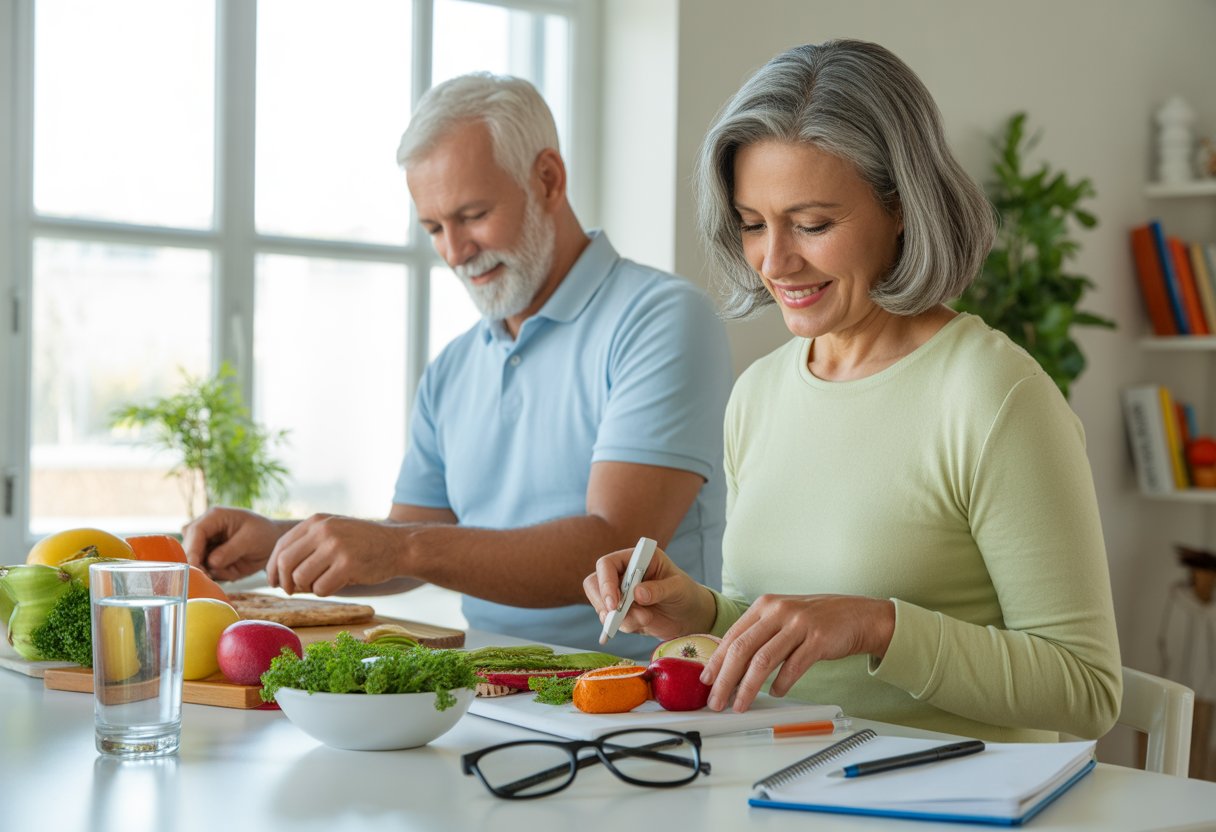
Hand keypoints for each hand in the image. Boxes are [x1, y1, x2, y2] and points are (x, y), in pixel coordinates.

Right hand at [182, 507, 288, 580]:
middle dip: (198, 562)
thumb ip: (230, 550)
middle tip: (211, 574)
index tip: (194, 565)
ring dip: (207, 570)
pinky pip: (204, 570)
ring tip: (228, 571)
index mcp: (214, 516)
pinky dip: (214, 574)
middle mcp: (205, 529)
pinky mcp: (208, 558)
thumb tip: (211, 562)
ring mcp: (204, 544)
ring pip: (195, 561)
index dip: (192, 549)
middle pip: (189, 547)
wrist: (271, 543)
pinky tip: (230, 572)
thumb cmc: (263, 534)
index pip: (196, 531)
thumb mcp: (250, 540)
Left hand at [266, 514, 408, 595]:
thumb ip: (308, 544)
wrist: (399, 545)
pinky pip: (321, 588)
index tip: (274, 582)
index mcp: (316, 521)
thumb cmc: (363, 544)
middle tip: (290, 592)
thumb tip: (276, 572)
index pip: (281, 546)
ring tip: (323, 583)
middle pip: (285, 563)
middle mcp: (323, 530)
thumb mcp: (334, 531)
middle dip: (284, 582)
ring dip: (308, 588)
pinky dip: (325, 591)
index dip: (273, 568)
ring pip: (301, 578)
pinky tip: (339, 583)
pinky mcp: (347, 564)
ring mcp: (336, 546)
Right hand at [583, 545, 716, 641]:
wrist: (689, 616)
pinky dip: (625, 626)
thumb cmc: (686, 593)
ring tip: (646, 619)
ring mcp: (620, 594)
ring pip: (602, 606)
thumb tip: (638, 593)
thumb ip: (659, 589)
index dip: (605, 582)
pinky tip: (644, 623)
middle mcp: (623, 574)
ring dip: (620, 618)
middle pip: (594, 584)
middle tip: (617, 617)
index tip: (614, 604)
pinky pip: (612, 621)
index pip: (607, 564)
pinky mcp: (621, 612)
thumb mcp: (678, 588)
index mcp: (635, 558)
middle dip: (603, 603)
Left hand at [700, 594, 894, 712]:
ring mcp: (798, 624)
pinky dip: (781, 683)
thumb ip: (758, 635)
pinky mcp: (817, 639)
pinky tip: (775, 692)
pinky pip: (793, 666)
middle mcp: (778, 611)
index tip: (706, 681)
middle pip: (742, 649)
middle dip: (725, 679)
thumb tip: (728, 664)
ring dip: (748, 687)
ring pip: (763, 660)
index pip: (732, 636)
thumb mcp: (781, 618)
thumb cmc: (815, 621)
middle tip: (717, 700)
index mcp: (764, 605)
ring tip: (740, 704)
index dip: (716, 661)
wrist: (856, 616)